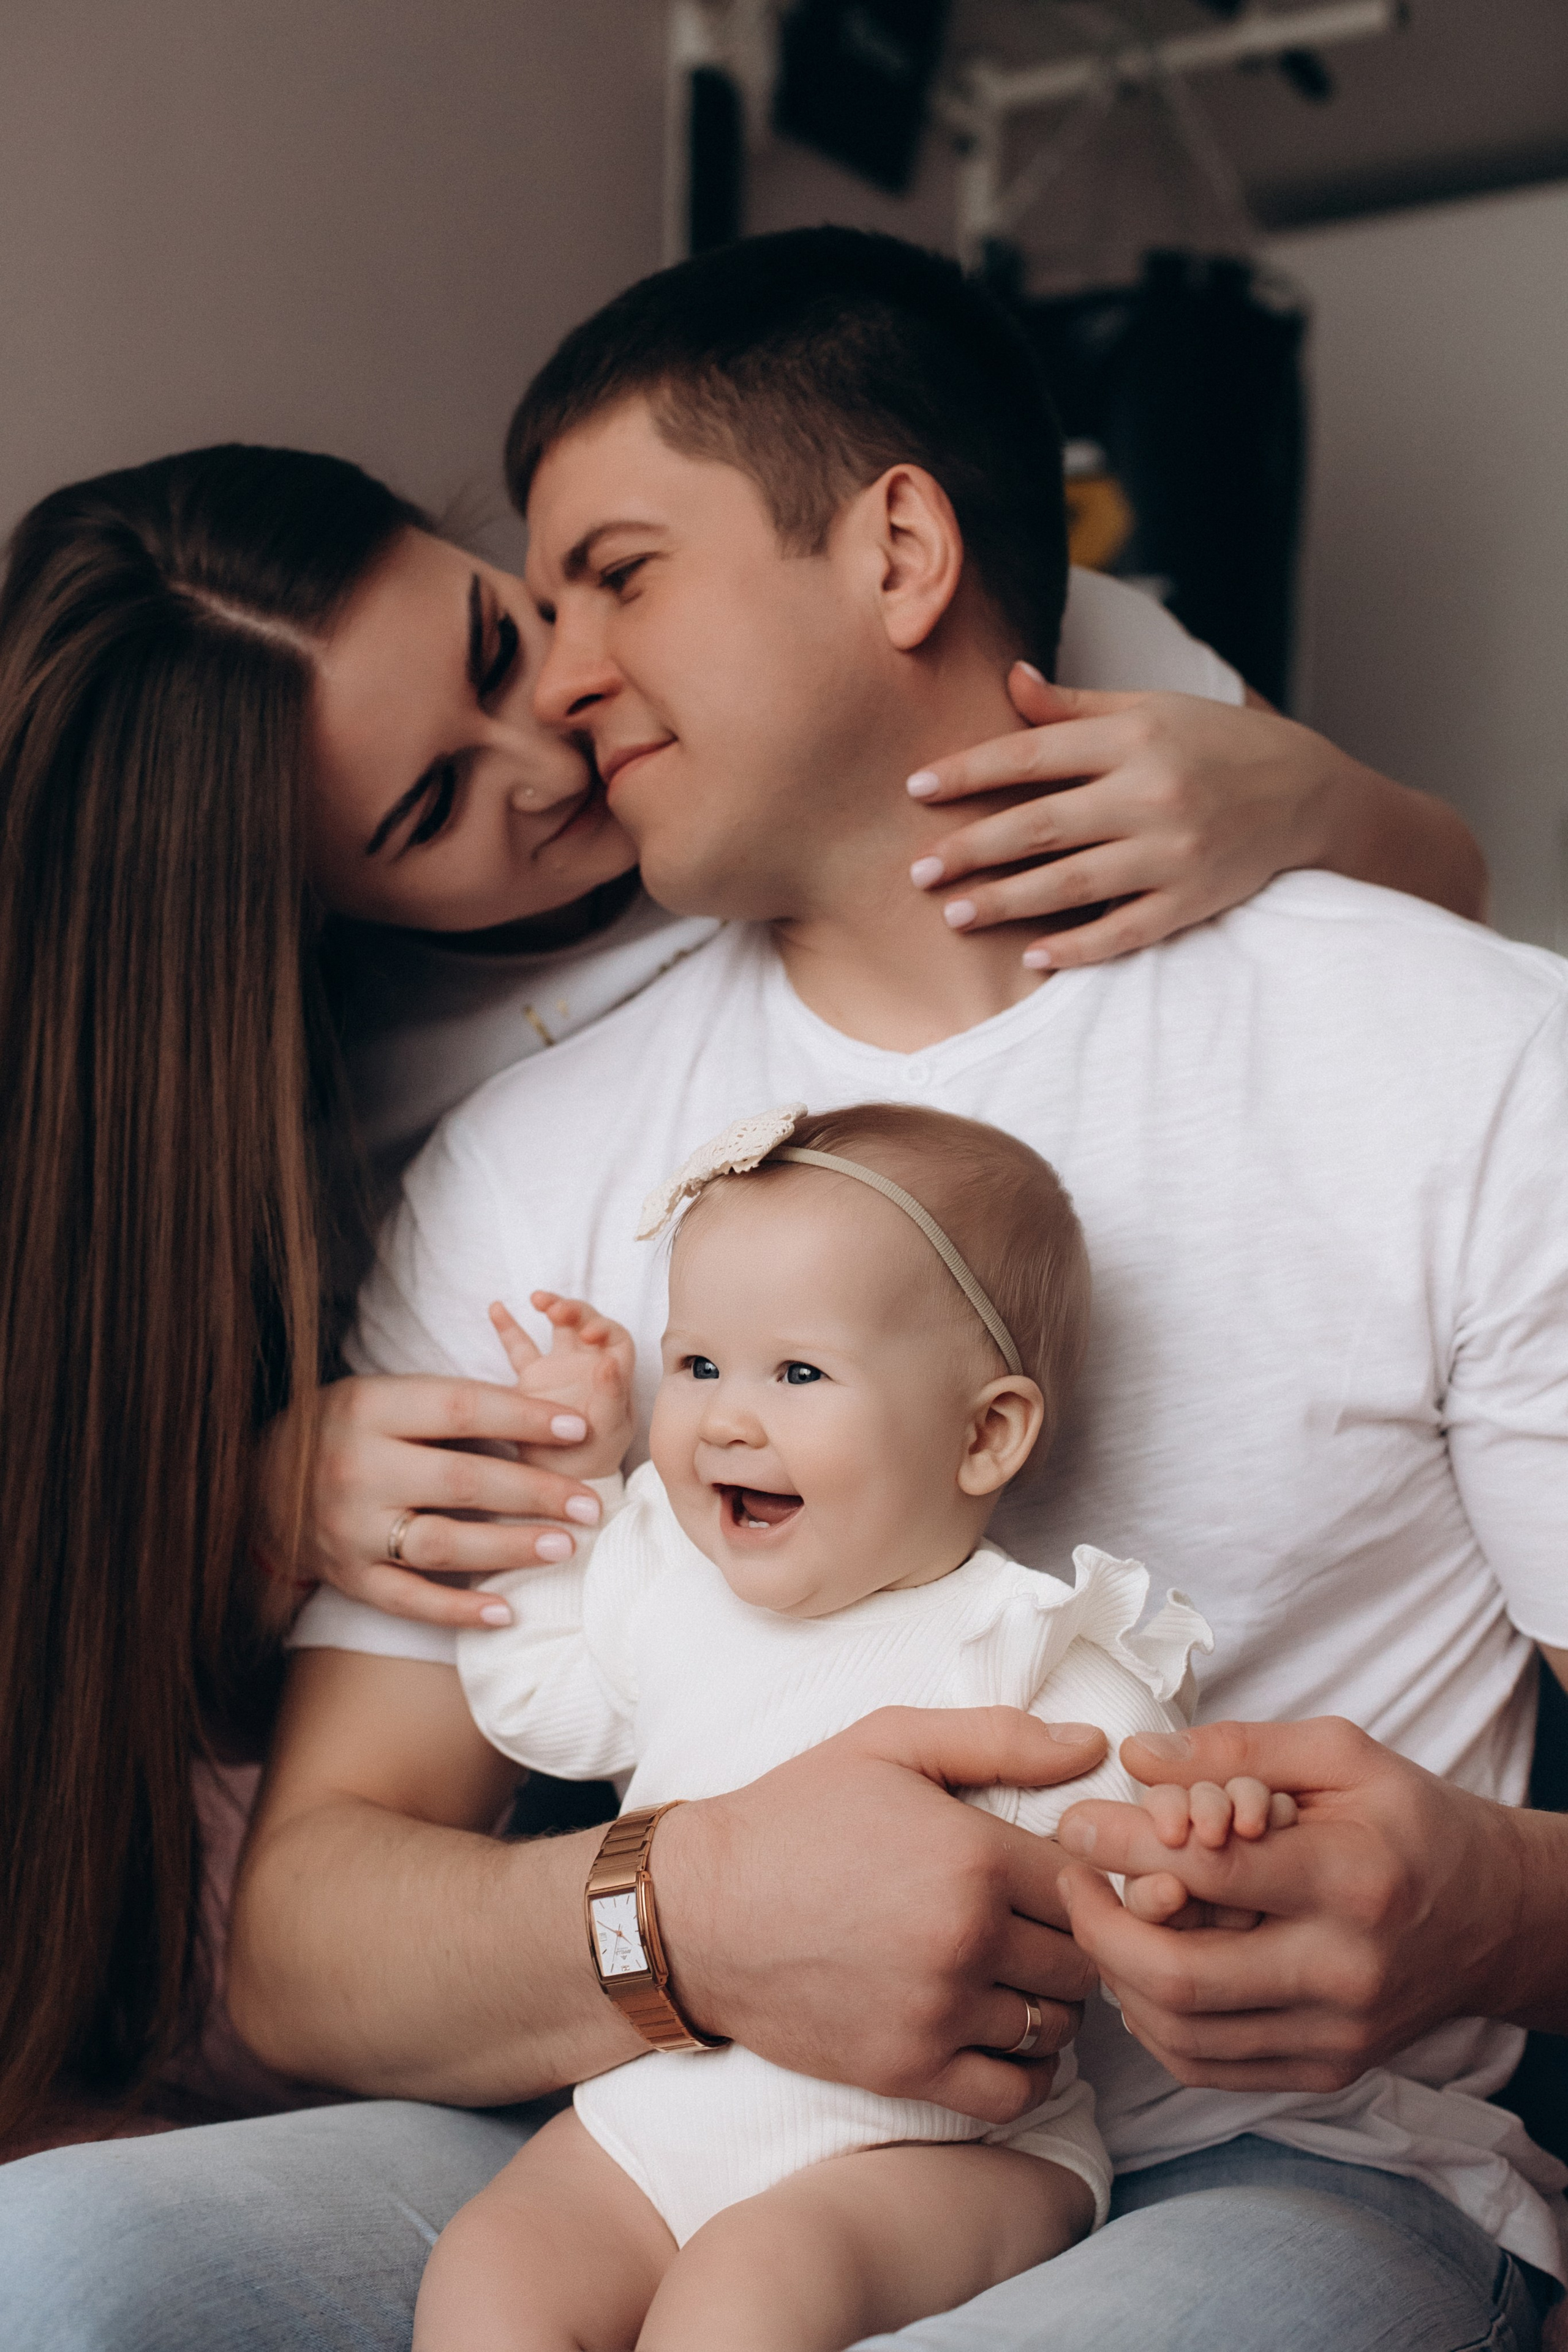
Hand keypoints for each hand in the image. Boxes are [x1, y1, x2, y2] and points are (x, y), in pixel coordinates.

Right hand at [260, 1373, 614, 1630]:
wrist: (257, 1484)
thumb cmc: (343, 1428)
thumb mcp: (382, 1396)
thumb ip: (447, 1405)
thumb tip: (543, 1414)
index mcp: (368, 1407)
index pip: (459, 1408)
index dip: (522, 1417)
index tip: (578, 1428)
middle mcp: (356, 1467)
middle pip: (461, 1481)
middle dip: (535, 1493)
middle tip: (590, 1501)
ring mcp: (348, 1527)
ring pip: (441, 1543)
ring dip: (509, 1549)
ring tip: (564, 1546)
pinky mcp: (347, 1576)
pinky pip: (408, 1599)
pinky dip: (458, 1610)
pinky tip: (505, 1611)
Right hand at [489, 1293, 634, 1479]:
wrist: (563, 1484)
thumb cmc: (598, 1457)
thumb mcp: (611, 1431)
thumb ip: (612, 1395)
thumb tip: (609, 1360)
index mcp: (613, 1374)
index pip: (615, 1337)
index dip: (604, 1327)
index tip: (588, 1333)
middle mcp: (588, 1365)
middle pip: (586, 1323)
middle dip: (575, 1310)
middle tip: (557, 1311)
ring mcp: (559, 1370)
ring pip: (557, 1328)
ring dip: (552, 1307)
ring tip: (538, 1299)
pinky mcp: (530, 1380)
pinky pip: (520, 1348)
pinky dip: (508, 1327)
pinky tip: (497, 1307)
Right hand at [653, 1705, 1109, 2125]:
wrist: (698, 1911)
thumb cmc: (795, 1816)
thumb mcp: (888, 1743)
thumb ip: (999, 1739)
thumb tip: (1093, 1746)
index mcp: (972, 1857)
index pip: (1087, 1881)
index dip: (1080, 1874)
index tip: (1053, 1872)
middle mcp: (966, 1940)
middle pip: (1083, 1957)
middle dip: (1073, 1939)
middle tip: (1039, 1923)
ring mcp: (938, 2012)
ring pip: (1056, 2025)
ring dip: (1050, 2001)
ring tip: (1018, 1973)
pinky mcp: (908, 2070)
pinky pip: (1016, 2092)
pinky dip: (1027, 2070)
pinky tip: (1004, 2033)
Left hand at [906, 665, 1356, 967]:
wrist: (1305, 790)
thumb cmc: (1212, 742)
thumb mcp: (1148, 708)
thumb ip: (1073, 706)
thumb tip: (1008, 678)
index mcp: (1132, 738)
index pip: (1031, 756)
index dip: (968, 772)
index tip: (915, 788)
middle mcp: (1151, 794)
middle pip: (1040, 826)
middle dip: (972, 849)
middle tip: (918, 870)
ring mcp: (1173, 852)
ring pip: (1073, 884)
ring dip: (1008, 903)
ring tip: (955, 915)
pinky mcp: (1192, 901)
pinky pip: (1125, 931)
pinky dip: (1079, 948)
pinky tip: (1034, 957)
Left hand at [1055, 1718, 1533, 2092]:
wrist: (1496, 1917)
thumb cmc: (1413, 1823)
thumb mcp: (1341, 1754)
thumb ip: (1237, 1747)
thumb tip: (1137, 1757)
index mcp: (1350, 1880)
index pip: (1207, 1872)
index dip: (1123, 1844)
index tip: (1076, 1824)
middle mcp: (1344, 1972)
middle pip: (1181, 1976)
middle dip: (1100, 1930)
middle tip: (1069, 1883)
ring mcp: (1337, 2034)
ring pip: (1184, 2035)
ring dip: (1119, 1981)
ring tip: (1098, 1924)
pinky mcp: (1328, 2071)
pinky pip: (1211, 2068)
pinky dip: (1157, 2027)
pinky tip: (1141, 1976)